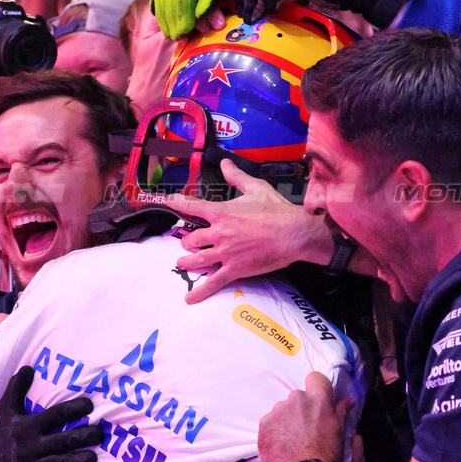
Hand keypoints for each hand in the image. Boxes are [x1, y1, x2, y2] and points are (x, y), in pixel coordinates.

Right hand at [0, 365, 104, 461]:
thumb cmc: (2, 436)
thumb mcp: (6, 410)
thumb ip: (17, 389)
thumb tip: (28, 366)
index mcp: (27, 426)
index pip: (56, 415)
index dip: (75, 409)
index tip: (90, 406)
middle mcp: (31, 447)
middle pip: (65, 440)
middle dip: (87, 436)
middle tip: (100, 433)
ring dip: (82, 460)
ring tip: (94, 456)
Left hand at [166, 159, 331, 302]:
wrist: (293, 233)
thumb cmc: (276, 210)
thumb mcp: (256, 188)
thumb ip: (237, 177)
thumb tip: (225, 163)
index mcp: (221, 212)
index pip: (192, 206)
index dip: (177, 203)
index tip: (167, 201)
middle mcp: (219, 233)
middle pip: (192, 238)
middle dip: (188, 241)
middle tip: (188, 242)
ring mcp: (225, 253)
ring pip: (197, 260)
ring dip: (187, 262)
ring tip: (182, 263)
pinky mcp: (235, 269)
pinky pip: (214, 282)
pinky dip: (201, 291)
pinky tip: (190, 298)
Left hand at [258, 372, 352, 461]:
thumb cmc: (327, 455)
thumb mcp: (340, 431)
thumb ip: (341, 411)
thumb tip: (346, 400)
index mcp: (318, 398)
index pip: (315, 378)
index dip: (317, 388)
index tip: (318, 401)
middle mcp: (296, 399)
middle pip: (298, 397)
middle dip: (302, 409)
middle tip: (306, 429)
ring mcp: (278, 411)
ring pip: (283, 409)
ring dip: (287, 420)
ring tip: (292, 441)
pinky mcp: (264, 424)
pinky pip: (270, 422)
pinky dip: (275, 430)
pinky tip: (281, 445)